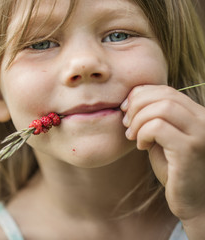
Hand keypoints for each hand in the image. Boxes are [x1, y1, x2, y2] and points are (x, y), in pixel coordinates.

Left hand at [121, 85, 204, 228]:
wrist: (194, 202)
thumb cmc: (174, 170)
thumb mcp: (162, 138)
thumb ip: (154, 118)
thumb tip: (131, 100)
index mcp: (197, 114)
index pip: (166, 90)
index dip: (140, 95)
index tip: (126, 110)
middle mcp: (204, 119)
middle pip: (163, 95)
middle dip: (136, 106)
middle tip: (126, 125)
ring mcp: (200, 133)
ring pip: (161, 108)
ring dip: (138, 121)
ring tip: (133, 137)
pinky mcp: (190, 149)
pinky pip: (158, 127)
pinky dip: (142, 134)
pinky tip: (142, 147)